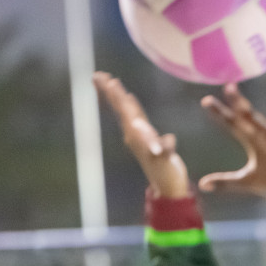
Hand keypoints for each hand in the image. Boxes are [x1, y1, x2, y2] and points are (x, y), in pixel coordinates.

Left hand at [92, 72, 189, 197]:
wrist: (168, 189)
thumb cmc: (167, 175)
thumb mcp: (166, 163)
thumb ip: (164, 151)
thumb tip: (163, 145)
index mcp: (137, 135)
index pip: (124, 110)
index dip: (117, 95)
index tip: (109, 80)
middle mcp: (134, 134)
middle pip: (120, 108)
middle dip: (110, 92)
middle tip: (97, 75)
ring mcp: (139, 137)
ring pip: (126, 111)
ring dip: (118, 96)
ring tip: (111, 82)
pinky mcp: (147, 139)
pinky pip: (136, 117)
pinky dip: (131, 106)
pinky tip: (129, 100)